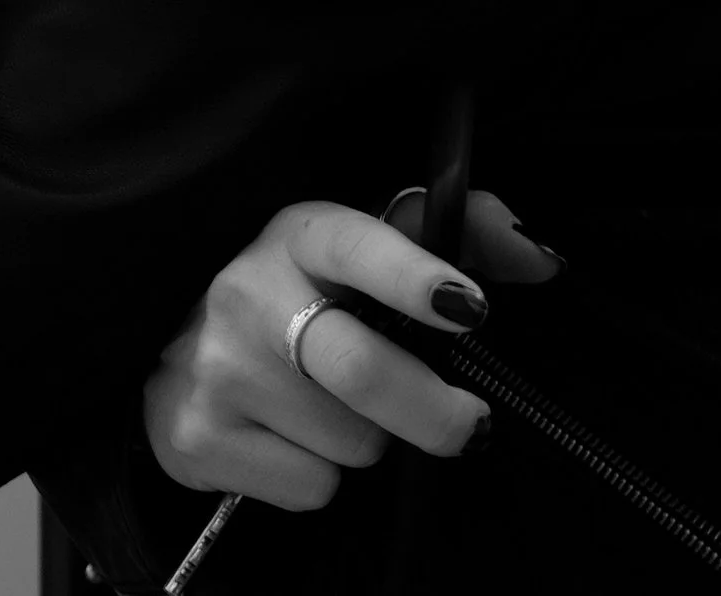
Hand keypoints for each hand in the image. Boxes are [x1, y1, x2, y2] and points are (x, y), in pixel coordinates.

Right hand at [142, 193, 562, 511]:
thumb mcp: (365, 244)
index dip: (413, 275)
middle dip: (434, 411)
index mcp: (298, 233)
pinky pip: (311, 487)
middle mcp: (247, 292)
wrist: (180, 344)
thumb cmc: (299, 291)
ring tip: (331, 404)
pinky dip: (318, 476)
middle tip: (466, 421)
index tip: (468, 306)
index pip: (356, 244)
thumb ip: (461, 235)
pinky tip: (289, 435)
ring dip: (364, 438)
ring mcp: (216, 368)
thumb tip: (540, 260)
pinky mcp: (196, 437)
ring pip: (349, 441)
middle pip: (364, 369)